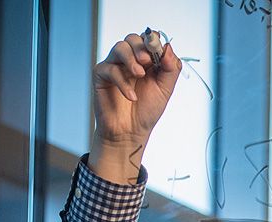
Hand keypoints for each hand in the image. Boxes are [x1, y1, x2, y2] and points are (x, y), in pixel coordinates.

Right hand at [89, 31, 181, 181]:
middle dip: (141, 46)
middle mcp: (130, 60)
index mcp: (147, 60)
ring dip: (131, 59)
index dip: (154, 40)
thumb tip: (169, 47)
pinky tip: (131, 96)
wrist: (131, 132)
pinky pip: (110, 69)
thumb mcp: (166, 89)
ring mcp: (115, 66)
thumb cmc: (147, 110)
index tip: (159, 50)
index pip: (149, 39)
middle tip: (147, 61)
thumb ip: (170, 68)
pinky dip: (123, 82)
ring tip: (140, 75)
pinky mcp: (101, 76)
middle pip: (132, 38)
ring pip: (119, 47)